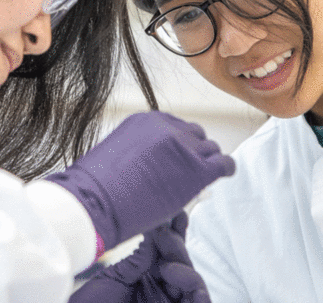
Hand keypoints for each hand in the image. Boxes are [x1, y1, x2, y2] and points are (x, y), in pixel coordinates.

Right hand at [46, 111, 233, 250]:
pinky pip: (223, 164)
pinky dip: (226, 169)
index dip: (178, 144)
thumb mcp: (119, 155)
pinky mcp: (197, 169)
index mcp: (147, 120)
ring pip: (210, 148)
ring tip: (203, 175)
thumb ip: (142, 152)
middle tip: (188, 170)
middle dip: (194, 150)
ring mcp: (184, 147)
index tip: (177, 158)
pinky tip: (224, 175)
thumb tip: (160, 167)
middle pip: (194, 134)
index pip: (175, 127)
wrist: (96, 202)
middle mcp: (168, 128)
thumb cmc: (98, 188)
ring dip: (208, 160)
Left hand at [69, 212, 210, 302]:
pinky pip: (202, 302)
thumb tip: (159, 227)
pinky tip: (172, 271)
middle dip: (176, 247)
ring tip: (164, 261)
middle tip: (162, 232)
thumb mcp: (116, 277)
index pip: (170, 255)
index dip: (176, 234)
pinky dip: (194, 285)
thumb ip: (140, 258)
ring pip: (195, 283)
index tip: (175, 213)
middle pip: (184, 267)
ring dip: (184, 265)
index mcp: (149, 281)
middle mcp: (163, 294)